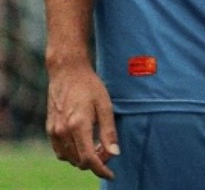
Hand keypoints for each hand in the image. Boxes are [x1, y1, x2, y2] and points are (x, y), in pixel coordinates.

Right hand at [46, 62, 119, 179]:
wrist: (67, 71)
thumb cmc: (89, 85)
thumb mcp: (105, 105)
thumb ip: (109, 131)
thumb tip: (114, 154)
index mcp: (78, 125)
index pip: (89, 159)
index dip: (102, 170)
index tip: (111, 174)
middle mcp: (63, 131)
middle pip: (79, 161)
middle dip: (95, 161)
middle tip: (107, 149)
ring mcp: (54, 131)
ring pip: (69, 158)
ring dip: (83, 158)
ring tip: (96, 144)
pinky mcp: (49, 128)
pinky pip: (60, 151)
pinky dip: (72, 152)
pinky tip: (82, 141)